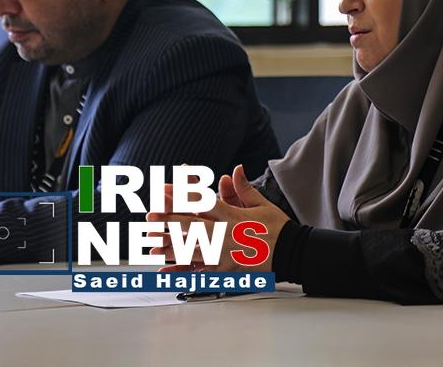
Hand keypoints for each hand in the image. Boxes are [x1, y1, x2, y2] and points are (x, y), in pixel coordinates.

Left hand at [148, 165, 288, 271]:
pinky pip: (200, 271)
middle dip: (170, 220)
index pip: (203, 204)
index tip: (165, 191)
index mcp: (234, 216)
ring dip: (171, 246)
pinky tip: (166, 273)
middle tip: (150, 216)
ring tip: (151, 245)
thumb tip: (234, 169)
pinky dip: (182, 272)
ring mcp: (225, 254)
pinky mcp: (226, 270)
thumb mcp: (262, 204)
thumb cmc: (278, 228)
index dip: (183, 196)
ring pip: (193, 249)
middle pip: (193, 226)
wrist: (292, 252)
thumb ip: (244, 188)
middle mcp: (226, 235)